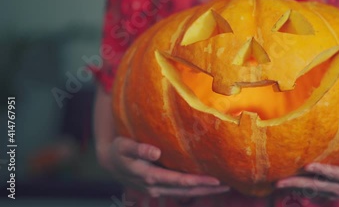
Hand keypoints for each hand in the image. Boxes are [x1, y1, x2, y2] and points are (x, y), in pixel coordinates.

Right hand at [98, 136, 229, 197]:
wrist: (110, 162)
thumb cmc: (118, 150)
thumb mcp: (123, 146)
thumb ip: (138, 149)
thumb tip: (155, 152)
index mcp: (149, 176)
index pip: (179, 181)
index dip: (198, 181)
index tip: (216, 179)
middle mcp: (155, 187)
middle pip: (186, 191)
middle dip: (207, 189)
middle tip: (228, 185)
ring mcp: (157, 190)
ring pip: (185, 193)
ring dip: (204, 191)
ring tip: (224, 187)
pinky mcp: (159, 188)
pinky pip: (180, 191)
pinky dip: (195, 190)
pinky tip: (207, 185)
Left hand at [276, 130, 338, 199]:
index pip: (335, 175)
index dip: (322, 171)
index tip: (308, 166)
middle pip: (317, 186)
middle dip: (298, 183)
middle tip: (280, 181)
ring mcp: (332, 190)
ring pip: (311, 190)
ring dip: (294, 188)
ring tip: (277, 184)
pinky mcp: (326, 190)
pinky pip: (310, 191)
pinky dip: (296, 189)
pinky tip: (283, 185)